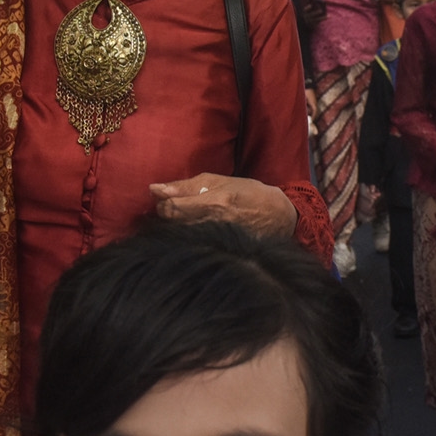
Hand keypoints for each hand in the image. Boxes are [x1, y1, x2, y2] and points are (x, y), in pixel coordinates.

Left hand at [149, 173, 297, 235]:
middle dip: (169, 218)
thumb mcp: (220, 182)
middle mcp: (213, 225)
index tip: (169, 200)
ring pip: (181, 238)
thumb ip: (186, 186)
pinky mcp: (220, 253)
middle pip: (172, 226)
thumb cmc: (251, 194)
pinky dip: (190, 239)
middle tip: (180, 210)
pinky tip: (198, 233)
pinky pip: (195, 246)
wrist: (281, 219)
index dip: (163, 204)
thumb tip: (154, 189)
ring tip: (191, 221)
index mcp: (213, 204)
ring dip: (179, 229)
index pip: (170, 210)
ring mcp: (217, 242)